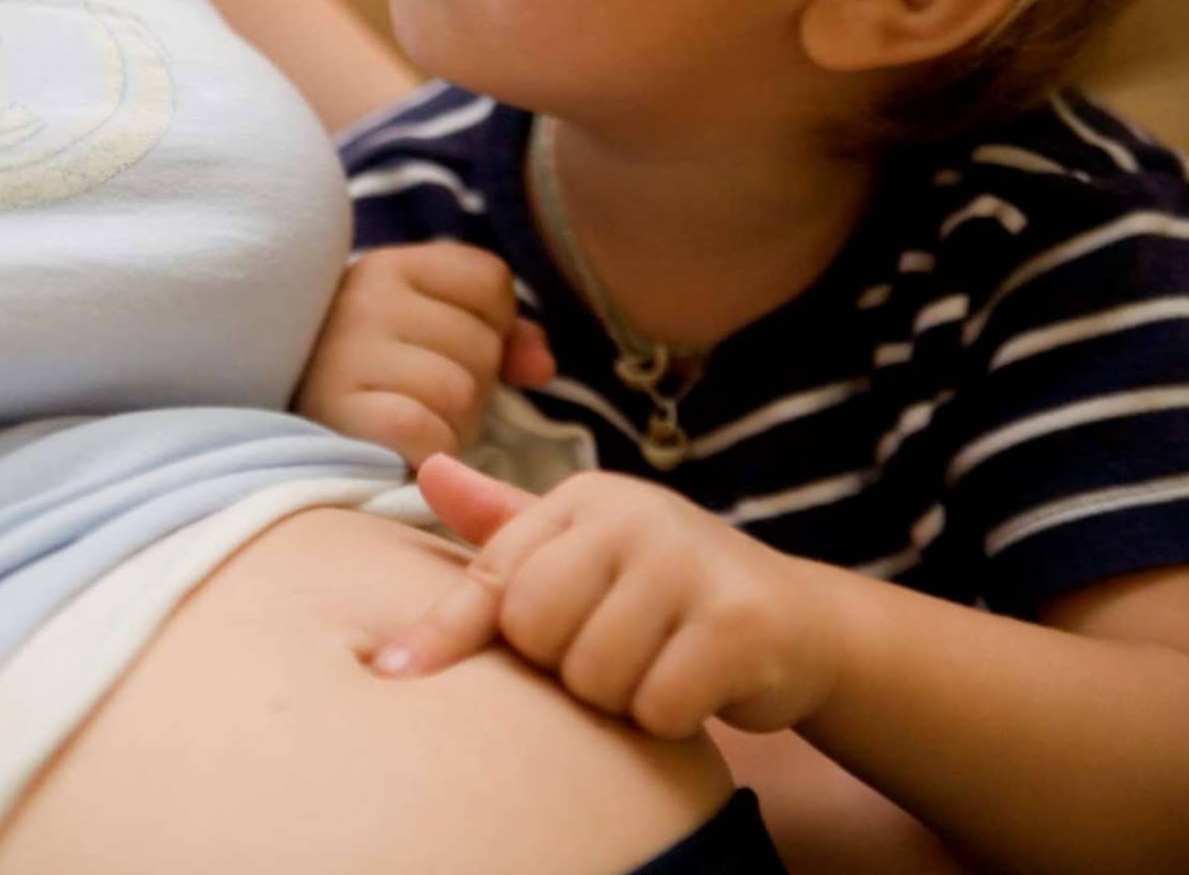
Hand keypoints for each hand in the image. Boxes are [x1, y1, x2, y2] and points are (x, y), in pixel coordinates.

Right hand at [294, 243, 555, 465]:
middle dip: (471, 385)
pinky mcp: (340, 411)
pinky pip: (424, 431)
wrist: (275, 430)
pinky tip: (400, 449)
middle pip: (482, 345)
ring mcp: (347, 352)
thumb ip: (499, 334)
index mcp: (388, 265)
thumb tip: (543, 366)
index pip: (491, 280)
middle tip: (422, 398)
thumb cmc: (369, 379)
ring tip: (408, 422)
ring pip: (460, 392)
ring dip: (451, 425)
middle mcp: (364, 298)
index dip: (492, 325)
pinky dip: (426, 450)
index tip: (450, 350)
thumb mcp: (426, 333)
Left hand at [375, 455, 847, 739]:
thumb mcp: (585, 550)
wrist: (796, 623)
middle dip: (565, 666)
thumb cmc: (666, 590)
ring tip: (656, 663)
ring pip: (593, 677)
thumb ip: (504, 527)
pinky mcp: (738, 621)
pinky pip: (655, 706)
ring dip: (620, 697)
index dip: (448, 633)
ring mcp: (690, 562)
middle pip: (535, 632)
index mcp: (586, 500)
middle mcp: (636, 514)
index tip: (391, 674)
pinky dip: (668, 717)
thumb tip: (424, 470)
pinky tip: (697, 686)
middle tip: (613, 650)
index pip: (494, 577)